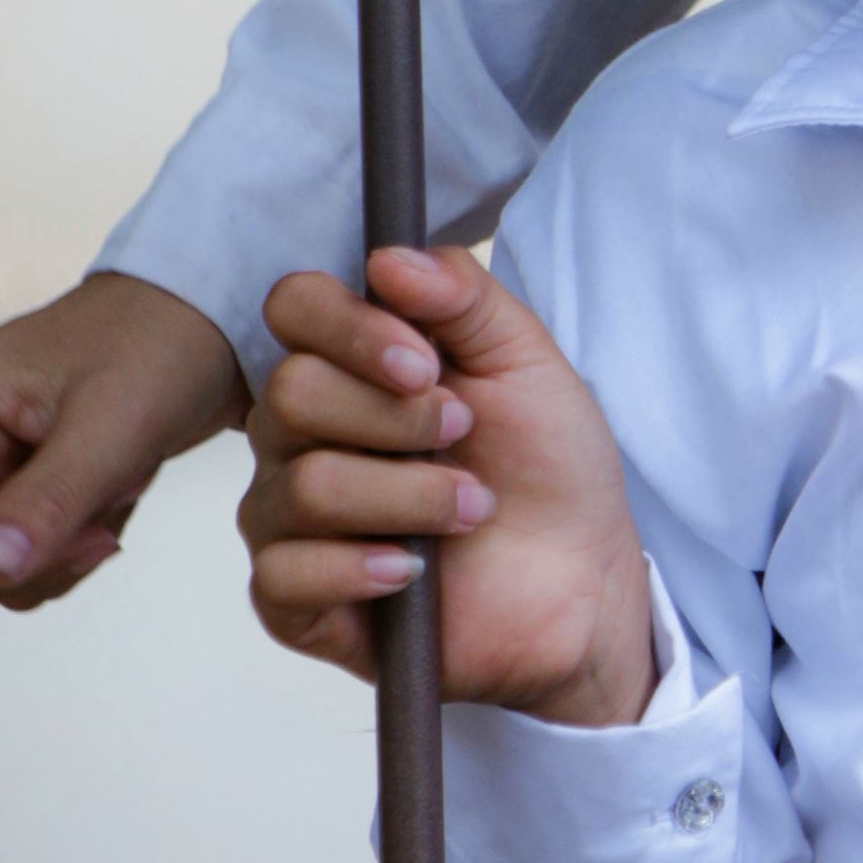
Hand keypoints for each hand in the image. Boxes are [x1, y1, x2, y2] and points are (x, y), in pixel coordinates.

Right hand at [0, 272, 244, 604]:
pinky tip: (109, 487)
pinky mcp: (4, 477)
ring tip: (111, 480)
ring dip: (68, 549)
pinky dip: (77, 540)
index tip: (93, 532)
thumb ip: (47, 503)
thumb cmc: (159, 343)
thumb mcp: (113, 427)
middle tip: (109, 493)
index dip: (13, 564)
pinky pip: (26, 555)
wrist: (200, 317)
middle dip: (46, 555)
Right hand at [239, 242, 656, 726]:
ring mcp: (289, 519)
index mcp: (349, 365)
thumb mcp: (526, 364)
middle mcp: (301, 435)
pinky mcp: (294, 603)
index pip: (294, 308)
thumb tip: (388, 259)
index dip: (351, 328)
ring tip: (473, 509)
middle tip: (464, 435)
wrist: (581, 586)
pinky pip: (280, 576)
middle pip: (290, 394)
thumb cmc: (547, 472)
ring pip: (301, 486)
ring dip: (407, 496)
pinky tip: (414, 572)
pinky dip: (359, 569)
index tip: (426, 364)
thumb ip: (463, 297)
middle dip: (394, 418)